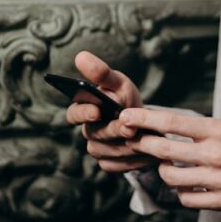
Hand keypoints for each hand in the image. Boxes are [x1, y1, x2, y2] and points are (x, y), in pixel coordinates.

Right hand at [66, 51, 155, 173]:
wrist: (144, 122)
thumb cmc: (125, 99)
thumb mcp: (118, 83)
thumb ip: (101, 73)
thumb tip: (81, 56)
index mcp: (84, 109)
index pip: (74, 114)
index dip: (83, 113)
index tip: (96, 110)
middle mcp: (88, 131)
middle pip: (96, 135)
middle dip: (114, 130)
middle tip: (129, 127)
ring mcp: (98, 150)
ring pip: (108, 152)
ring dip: (127, 145)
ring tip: (144, 138)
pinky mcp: (110, 164)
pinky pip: (118, 165)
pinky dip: (134, 159)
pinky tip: (146, 152)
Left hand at [119, 107, 220, 211]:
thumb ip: (202, 132)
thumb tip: (167, 129)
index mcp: (218, 130)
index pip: (171, 122)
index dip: (143, 120)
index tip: (125, 117)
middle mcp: (215, 153)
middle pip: (163, 150)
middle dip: (144, 146)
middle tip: (136, 143)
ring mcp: (217, 180)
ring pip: (171, 177)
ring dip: (165, 172)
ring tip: (171, 167)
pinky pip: (186, 198)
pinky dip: (183, 192)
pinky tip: (189, 186)